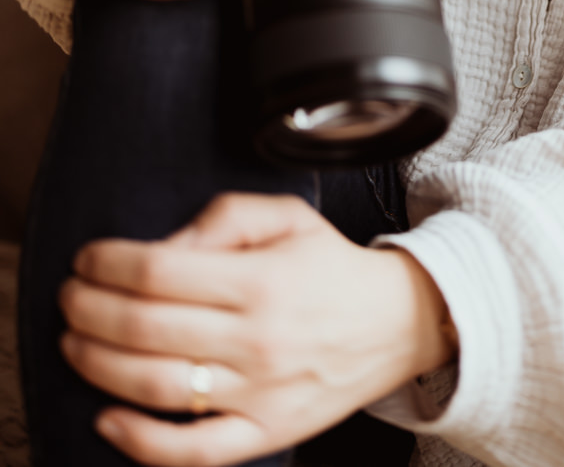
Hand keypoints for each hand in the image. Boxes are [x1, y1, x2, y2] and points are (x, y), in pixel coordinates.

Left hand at [58, 193, 454, 465]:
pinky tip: (107, 417)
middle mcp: (257, 338)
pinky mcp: (264, 433)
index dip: (110, 264)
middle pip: (146, 328)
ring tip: (74, 344)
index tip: (88, 259)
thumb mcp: (287, 216)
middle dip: (90, 310)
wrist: (397, 323)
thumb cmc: (333, 266)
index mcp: (262, 278)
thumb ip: (224, 217)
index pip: (160, 271)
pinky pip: (191, 451)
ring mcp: (259, 392)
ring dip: (99, 366)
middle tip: (70, 298)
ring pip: (157, 387)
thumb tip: (163, 248)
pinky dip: (140, 441)